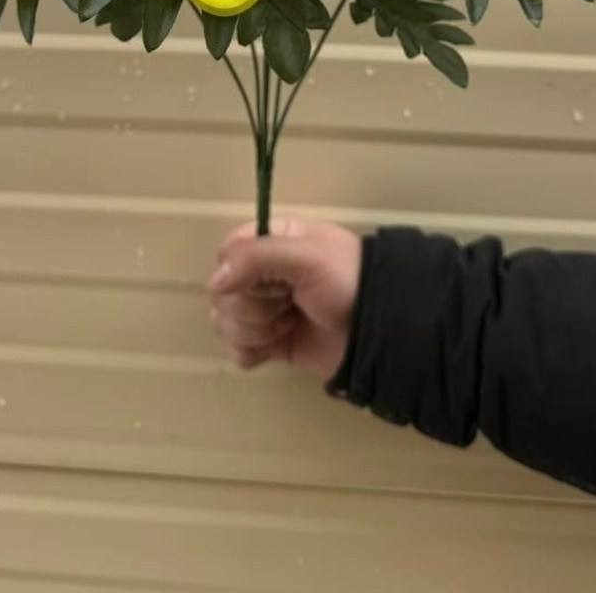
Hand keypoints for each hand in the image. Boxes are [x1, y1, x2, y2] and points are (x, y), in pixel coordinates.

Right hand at [206, 218, 361, 378]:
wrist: (381, 331)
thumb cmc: (350, 282)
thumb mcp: (307, 257)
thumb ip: (256, 258)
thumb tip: (214, 281)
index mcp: (272, 242)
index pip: (227, 252)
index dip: (236, 270)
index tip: (265, 279)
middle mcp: (264, 275)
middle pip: (223, 292)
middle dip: (251, 305)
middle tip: (286, 304)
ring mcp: (265, 311)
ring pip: (225, 322)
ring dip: (255, 329)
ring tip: (288, 324)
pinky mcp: (270, 343)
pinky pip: (237, 350)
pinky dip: (252, 353)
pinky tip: (276, 346)